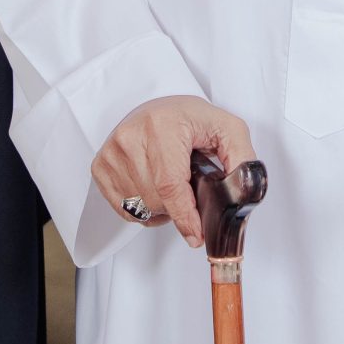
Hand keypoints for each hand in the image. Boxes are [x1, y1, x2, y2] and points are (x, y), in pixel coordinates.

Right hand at [91, 95, 253, 247]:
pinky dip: (142, 209)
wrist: (159, 109)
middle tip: (189, 188)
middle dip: (178, 208)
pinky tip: (153, 190)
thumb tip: (243, 190)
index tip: (195, 234)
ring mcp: (112, 153)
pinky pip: (123, 209)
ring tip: (171, 185)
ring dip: (160, 209)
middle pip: (156, 201)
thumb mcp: (226, 129)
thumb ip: (242, 157)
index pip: (170, 184)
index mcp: (161, 126)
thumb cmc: (190, 119)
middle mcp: (131, 137)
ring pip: (139, 208)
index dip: (185, 215)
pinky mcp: (101, 165)